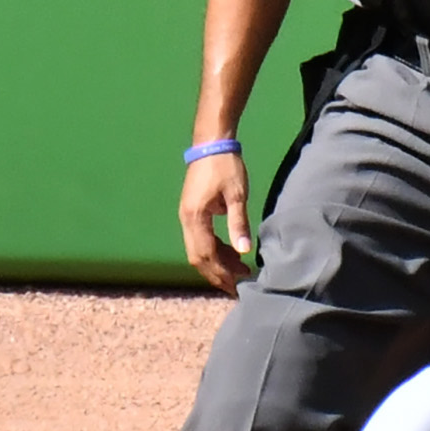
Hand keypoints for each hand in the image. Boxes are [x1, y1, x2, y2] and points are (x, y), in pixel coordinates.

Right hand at [177, 146, 254, 293]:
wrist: (211, 144)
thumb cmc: (225, 166)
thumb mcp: (236, 195)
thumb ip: (238, 223)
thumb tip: (243, 251)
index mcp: (195, 217)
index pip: (207, 254)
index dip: (222, 272)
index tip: (238, 284)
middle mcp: (186, 220)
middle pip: (198, 258)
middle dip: (217, 274)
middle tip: (237, 286)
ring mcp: (186, 216)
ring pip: (197, 250)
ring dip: (216, 263)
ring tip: (240, 270)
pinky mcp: (191, 213)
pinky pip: (199, 240)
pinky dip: (214, 251)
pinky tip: (231, 253)